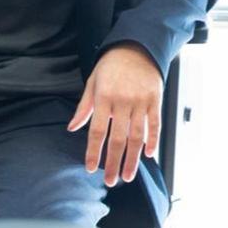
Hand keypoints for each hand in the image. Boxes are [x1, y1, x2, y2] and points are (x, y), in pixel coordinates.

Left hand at [68, 44, 163, 186]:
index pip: (97, 131)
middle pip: (118, 139)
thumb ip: (84, 107)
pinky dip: (152, 140)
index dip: (94, 151)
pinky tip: (148, 155)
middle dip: (114, 163)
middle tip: (111, 181)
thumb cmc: (111, 66)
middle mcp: (122, 101)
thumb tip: (73, 128)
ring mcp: (140, 101)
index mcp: (104, 98)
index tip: (91, 168)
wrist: (137, 47)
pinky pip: (154, 124)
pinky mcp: (154, 100)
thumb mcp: (93, 82)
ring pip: (137, 136)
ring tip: (128, 175)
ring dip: (132, 159)